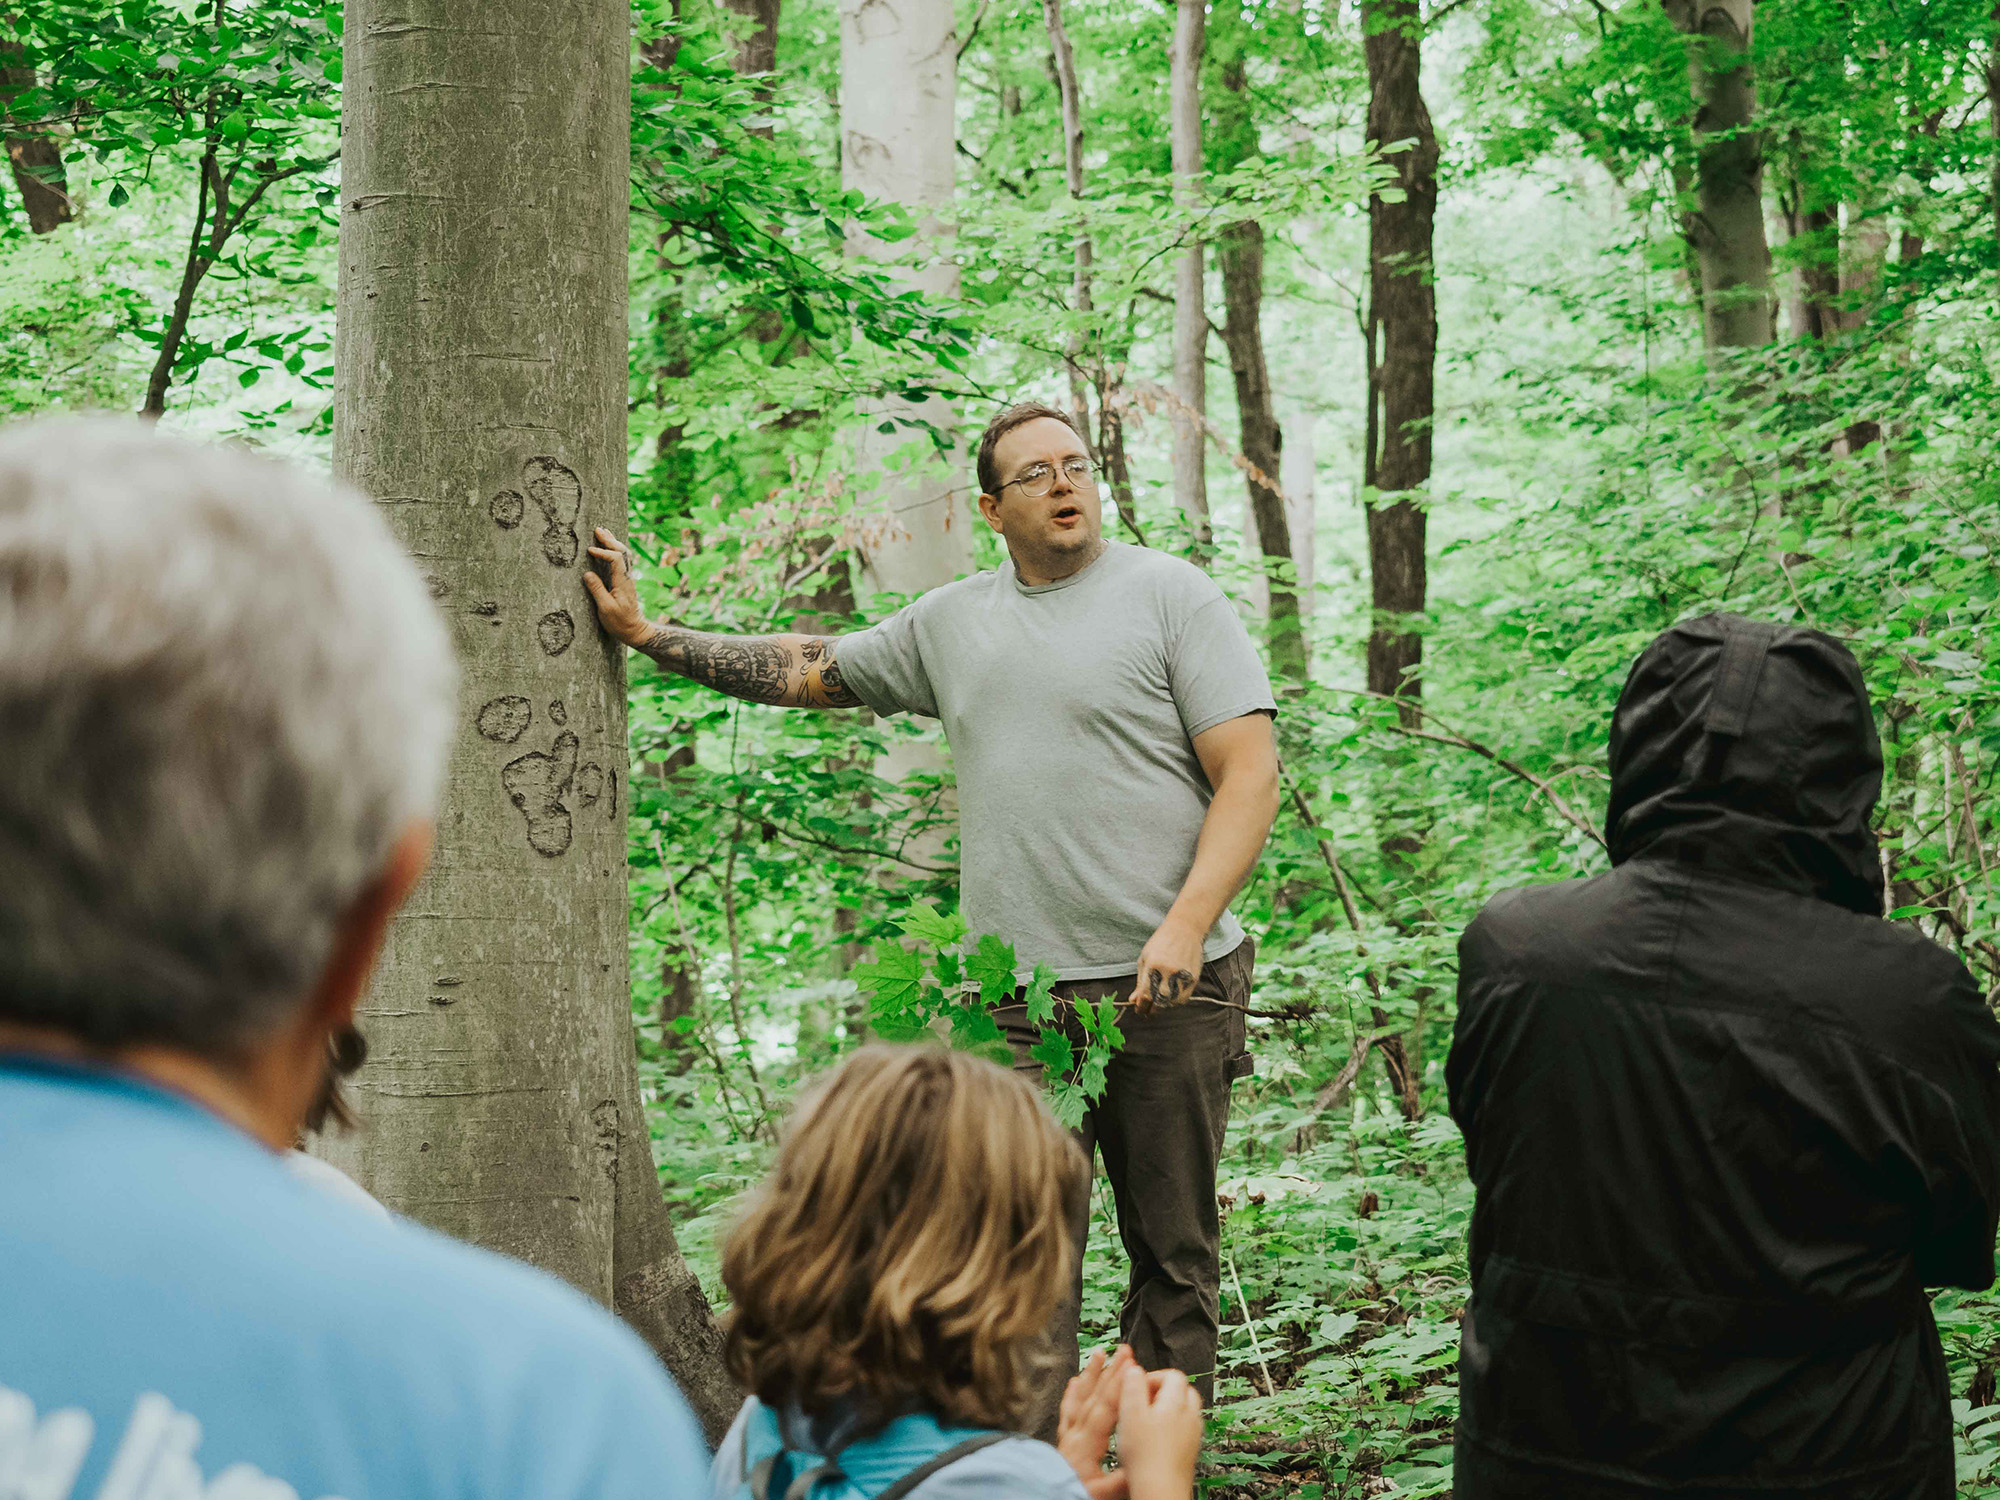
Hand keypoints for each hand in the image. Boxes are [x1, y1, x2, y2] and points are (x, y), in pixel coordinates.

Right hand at [582, 527, 651, 647]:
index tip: (590, 550)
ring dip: (613, 542)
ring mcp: (627, 578)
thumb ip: (597, 591)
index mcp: (622, 582)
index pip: (615, 559)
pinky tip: (610, 547)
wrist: (635, 630)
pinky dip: (615, 550)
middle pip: (622, 552)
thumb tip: (587, 574)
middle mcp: (627, 577)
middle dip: (610, 540)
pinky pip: (622, 560)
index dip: (603, 552)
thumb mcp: (606, 609)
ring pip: (624, 555)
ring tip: (603, 532)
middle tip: (598, 529)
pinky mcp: (625, 581)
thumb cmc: (620, 622)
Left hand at [1058, 1346, 1135, 1499]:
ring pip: (1078, 1399)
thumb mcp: (1104, 1494)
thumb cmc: (1072, 1496)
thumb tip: (1143, 1462)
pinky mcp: (1063, 1444)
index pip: (1105, 1407)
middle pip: (1094, 1397)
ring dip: (1090, 1376)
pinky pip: (1066, 1412)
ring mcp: (1066, 1438)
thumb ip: (1123, 1477)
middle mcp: (1074, 1437)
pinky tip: (1074, 1382)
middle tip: (1123, 1351)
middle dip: (1111, 1371)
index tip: (1132, 1364)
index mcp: (1085, 1446)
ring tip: (1099, 1355)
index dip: (1120, 1384)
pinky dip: (1071, 1395)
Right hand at [1114, 1365, 1202, 1499]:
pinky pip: (1183, 1429)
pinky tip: (1154, 1440)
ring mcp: (1193, 1434)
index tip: (1137, 1387)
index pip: (1173, 1374)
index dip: (1153, 1376)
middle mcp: (1191, 1416)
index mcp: (1177, 1403)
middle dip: (1162, 1391)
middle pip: (1183, 1390)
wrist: (1160, 1491)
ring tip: (1146, 1421)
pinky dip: (1170, 1427)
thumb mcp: (1130, 1413)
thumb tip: (1134, 1368)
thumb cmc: (1145, 1456)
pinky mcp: (1190, 1451)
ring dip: (1167, 1409)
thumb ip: (1132, 1386)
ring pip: (1184, 1410)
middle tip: (1143, 1402)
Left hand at [1129, 917, 1203, 1014]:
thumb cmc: (1161, 942)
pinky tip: (1170, 997)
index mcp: (1153, 966)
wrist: (1185, 929)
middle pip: (1158, 1002)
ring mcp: (1182, 976)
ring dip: (1163, 1006)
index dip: (1140, 1006)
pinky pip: (1183, 999)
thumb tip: (1133, 1000)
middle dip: (1150, 1010)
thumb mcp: (1145, 958)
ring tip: (1158, 1001)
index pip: (1145, 995)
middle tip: (1147, 1011)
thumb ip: (1140, 981)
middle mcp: (1168, 972)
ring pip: (1171, 1003)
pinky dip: (1175, 1002)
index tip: (1138, 1009)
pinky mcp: (1193, 978)